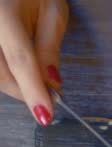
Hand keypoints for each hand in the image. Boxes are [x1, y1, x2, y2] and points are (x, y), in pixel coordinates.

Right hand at [0, 0, 68, 125]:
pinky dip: (6, 75)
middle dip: (26, 91)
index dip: (33, 91)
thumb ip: (49, 47)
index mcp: (3, 12)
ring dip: (15, 85)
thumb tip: (52, 84)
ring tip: (34, 81)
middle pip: (1, 73)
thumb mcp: (52, 12)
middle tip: (50, 96)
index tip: (45, 116)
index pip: (20, 60)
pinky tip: (19, 72)